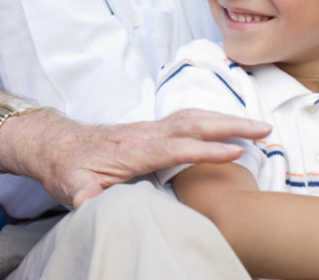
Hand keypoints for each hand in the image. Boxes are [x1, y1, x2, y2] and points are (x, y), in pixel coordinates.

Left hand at [0, 108, 270, 207]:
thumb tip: (89, 201)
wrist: (53, 144)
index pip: (175, 147)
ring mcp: (148, 128)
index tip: (236, 150)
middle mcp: (144, 133)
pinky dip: (212, 118)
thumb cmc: (65, 168)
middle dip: (230, 124)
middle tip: (265, 129)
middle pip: (193, 123)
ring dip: (226, 118)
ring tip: (259, 126)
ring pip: (193, 116)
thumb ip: (83, 195)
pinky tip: (228, 124)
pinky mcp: (150, 129)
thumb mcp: (69, 186)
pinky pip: (186, 119)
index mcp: (131, 150)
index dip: (205, 150)